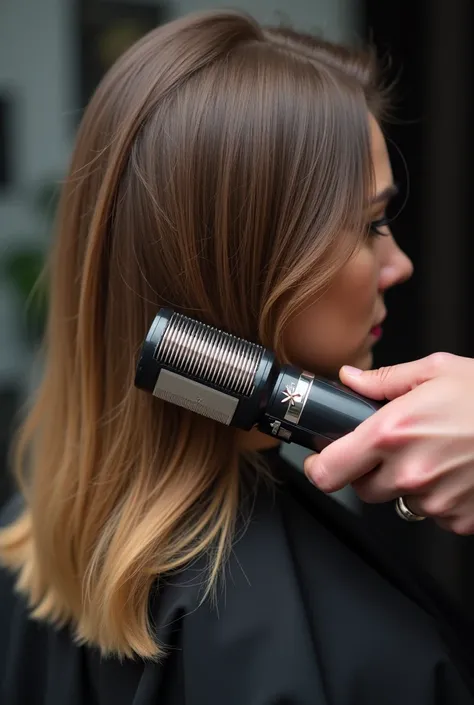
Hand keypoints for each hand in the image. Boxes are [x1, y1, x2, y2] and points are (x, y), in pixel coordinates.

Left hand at [304, 353, 473, 534]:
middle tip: (391, 448)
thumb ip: (384, 380)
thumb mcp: (436, 371)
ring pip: (398, 501)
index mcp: (392, 432)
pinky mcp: (460, 519)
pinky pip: (433, 513)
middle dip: (368, 470)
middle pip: (361, 489)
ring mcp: (435, 501)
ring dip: (406, 482)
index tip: (321, 460)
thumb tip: (350, 380)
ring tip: (435, 453)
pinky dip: (438, 497)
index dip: (319, 467)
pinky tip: (456, 471)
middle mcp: (409, 472)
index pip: (329, 471)